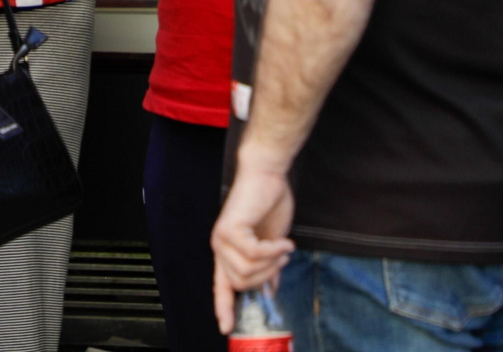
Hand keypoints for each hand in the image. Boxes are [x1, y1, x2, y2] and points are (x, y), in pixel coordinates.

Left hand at [212, 161, 296, 333]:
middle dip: (268, 275)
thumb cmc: (270, 204)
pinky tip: (283, 241)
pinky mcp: (229, 229)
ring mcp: (221, 238)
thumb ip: (268, 267)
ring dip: (272, 262)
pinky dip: (273, 250)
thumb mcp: (272, 243)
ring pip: (248, 272)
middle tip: (282, 256)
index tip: (225, 327)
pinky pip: (254, 255)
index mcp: (227, 252)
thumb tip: (270, 291)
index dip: (223, 308)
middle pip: (242, 283)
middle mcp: (219, 247)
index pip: (221, 286)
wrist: (268, 176)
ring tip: (281, 246)